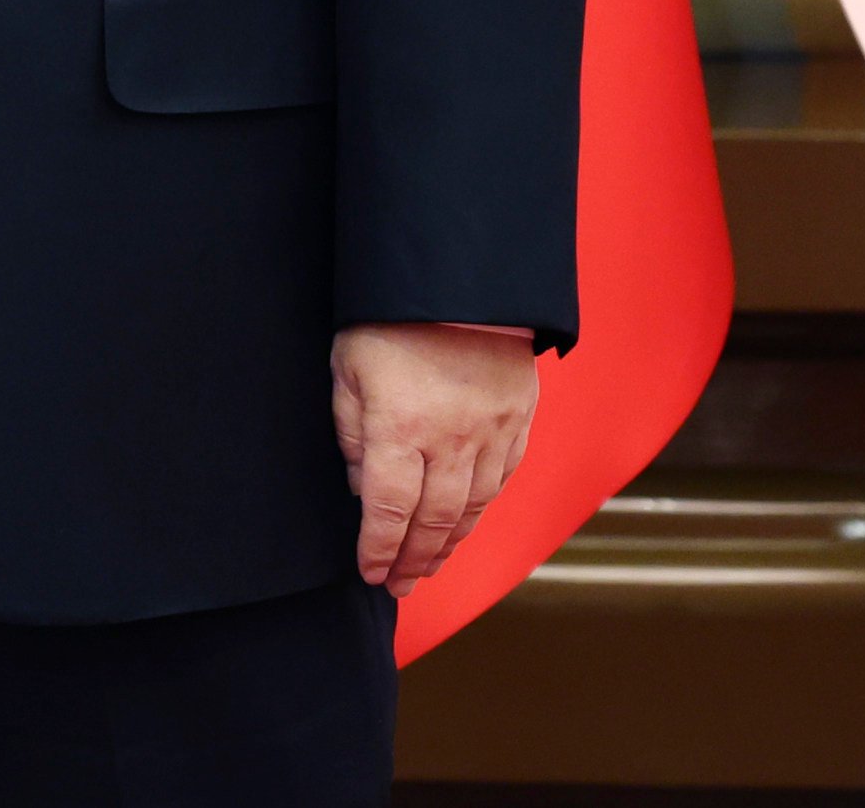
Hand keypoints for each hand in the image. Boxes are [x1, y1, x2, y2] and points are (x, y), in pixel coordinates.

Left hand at [330, 322, 537, 596]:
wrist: (460, 278)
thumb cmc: (390, 318)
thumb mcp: (347, 367)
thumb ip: (352, 432)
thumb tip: (364, 487)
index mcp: (399, 427)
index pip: (388, 509)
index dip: (379, 548)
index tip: (370, 572)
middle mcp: (450, 440)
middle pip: (433, 520)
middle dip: (413, 560)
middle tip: (399, 586)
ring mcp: (491, 433)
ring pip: (472, 508)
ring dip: (449, 544)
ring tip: (429, 566)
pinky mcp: (518, 421)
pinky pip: (502, 480)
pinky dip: (482, 510)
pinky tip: (467, 524)